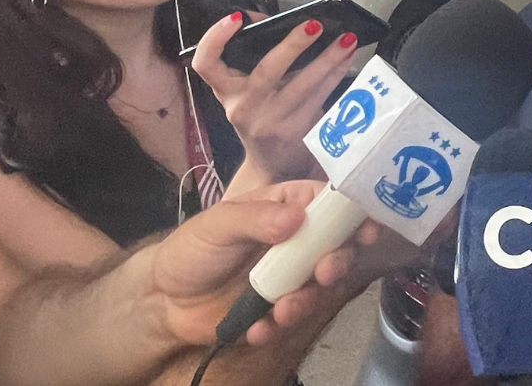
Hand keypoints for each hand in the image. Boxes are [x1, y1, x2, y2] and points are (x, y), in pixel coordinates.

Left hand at [144, 180, 380, 347]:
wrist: (164, 301)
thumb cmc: (191, 249)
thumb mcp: (218, 224)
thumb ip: (255, 218)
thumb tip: (297, 218)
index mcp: (287, 207)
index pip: (331, 202)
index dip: (354, 213)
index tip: (367, 229)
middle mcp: (297, 241)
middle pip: (337, 246)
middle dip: (337, 262)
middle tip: (325, 273)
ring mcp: (290, 276)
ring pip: (319, 287)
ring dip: (306, 300)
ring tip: (281, 311)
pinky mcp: (278, 308)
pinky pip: (292, 318)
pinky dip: (277, 326)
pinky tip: (257, 329)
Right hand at [193, 12, 357, 185]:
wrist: (272, 167)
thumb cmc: (261, 117)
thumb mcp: (247, 90)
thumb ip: (254, 56)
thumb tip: (270, 19)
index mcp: (226, 91)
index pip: (205, 64)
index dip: (215, 39)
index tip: (236, 17)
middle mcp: (244, 107)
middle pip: (267, 72)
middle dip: (293, 45)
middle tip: (315, 25)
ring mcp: (272, 122)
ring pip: (303, 86)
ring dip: (328, 59)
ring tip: (347, 39)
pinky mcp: (298, 132)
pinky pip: (321, 97)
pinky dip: (336, 76)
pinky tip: (347, 60)